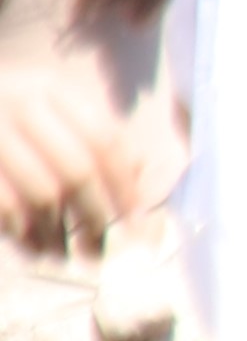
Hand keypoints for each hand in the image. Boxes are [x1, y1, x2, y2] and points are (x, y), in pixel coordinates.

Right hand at [0, 53, 167, 243]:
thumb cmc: (2, 122)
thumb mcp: (42, 110)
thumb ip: (89, 137)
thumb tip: (140, 182)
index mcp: (49, 87)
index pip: (106, 140)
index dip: (125, 185)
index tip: (136, 220)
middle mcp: (18, 102)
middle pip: (79, 170)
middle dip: (97, 215)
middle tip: (103, 246)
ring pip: (43, 193)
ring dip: (59, 232)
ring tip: (65, 253)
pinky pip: (6, 206)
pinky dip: (22, 231)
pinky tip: (29, 244)